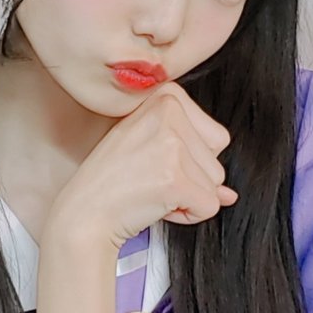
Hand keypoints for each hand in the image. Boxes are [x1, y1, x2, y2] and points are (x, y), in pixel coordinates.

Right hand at [48, 81, 235, 250]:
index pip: (215, 136)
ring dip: (189, 197)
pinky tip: (156, 206)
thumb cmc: (109, 182)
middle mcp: (169, 113)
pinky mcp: (176, 179)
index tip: (154, 162)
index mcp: (165, 96)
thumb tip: (229, 193)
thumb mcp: (148, 149)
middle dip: (192, 180)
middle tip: (150, 179)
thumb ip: (193, 159)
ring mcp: (172, 145)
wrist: (83, 213)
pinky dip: (187, 215)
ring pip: (216, 183)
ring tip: (150, 190)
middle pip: (218, 159)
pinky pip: (210, 206)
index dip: (190, 160)